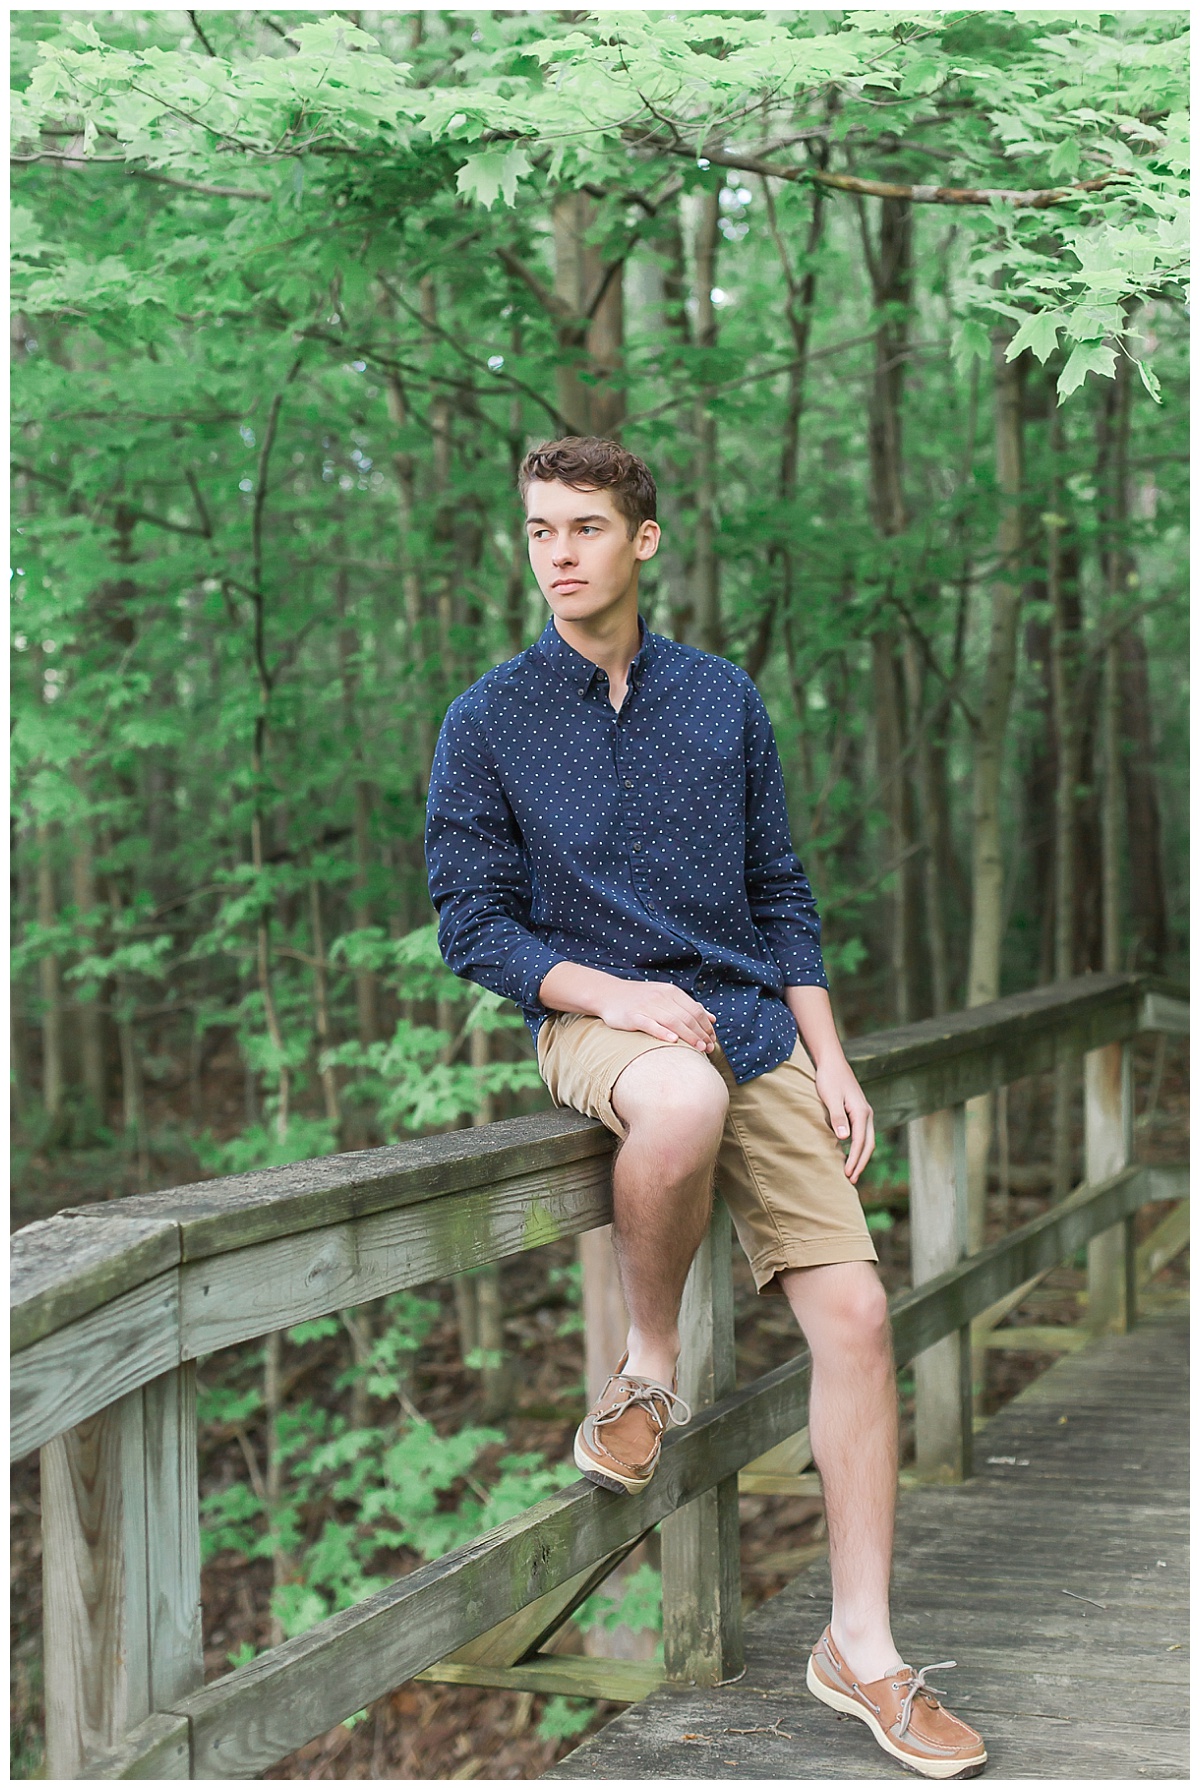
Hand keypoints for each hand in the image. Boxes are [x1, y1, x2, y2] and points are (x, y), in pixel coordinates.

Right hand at [599, 978, 716, 1051]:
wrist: (608, 994)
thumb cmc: (640, 999)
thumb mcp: (666, 997)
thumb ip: (688, 1007)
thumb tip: (712, 1019)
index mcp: (671, 992)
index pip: (695, 1010)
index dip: (706, 1026)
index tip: (713, 1039)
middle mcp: (661, 997)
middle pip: (686, 1017)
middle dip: (701, 1033)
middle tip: (709, 1048)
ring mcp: (647, 1006)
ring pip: (673, 1021)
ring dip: (688, 1036)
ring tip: (699, 1048)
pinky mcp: (633, 1016)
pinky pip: (650, 1024)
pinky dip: (663, 1032)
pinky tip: (673, 1041)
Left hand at [814, 1056, 874, 1182]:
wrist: (832, 1061)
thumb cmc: (829, 1078)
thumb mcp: (831, 1098)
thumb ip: (838, 1118)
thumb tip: (845, 1139)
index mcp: (861, 1112)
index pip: (860, 1142)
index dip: (855, 1160)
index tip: (847, 1174)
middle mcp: (866, 1113)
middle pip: (868, 1144)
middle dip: (861, 1163)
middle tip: (851, 1180)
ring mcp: (864, 1112)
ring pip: (867, 1140)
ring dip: (860, 1156)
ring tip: (851, 1172)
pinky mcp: (858, 1111)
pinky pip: (862, 1134)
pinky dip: (857, 1146)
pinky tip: (848, 1153)